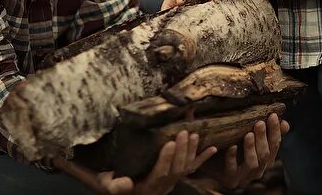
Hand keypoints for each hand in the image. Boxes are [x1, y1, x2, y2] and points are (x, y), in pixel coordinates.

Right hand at [97, 130, 216, 194]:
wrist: (126, 190)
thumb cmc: (114, 183)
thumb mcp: (108, 185)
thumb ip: (114, 185)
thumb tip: (125, 183)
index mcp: (147, 185)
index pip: (159, 173)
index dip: (165, 159)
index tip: (169, 143)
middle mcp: (162, 184)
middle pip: (176, 169)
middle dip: (181, 151)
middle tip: (184, 132)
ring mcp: (171, 180)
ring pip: (185, 167)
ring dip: (191, 151)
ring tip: (194, 134)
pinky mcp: (176, 175)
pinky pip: (192, 168)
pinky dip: (203, 158)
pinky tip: (213, 148)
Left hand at [213, 113, 289, 188]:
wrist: (212, 162)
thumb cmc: (234, 146)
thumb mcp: (252, 138)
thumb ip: (268, 132)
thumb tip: (285, 122)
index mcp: (266, 159)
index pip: (275, 144)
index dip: (275, 131)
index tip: (273, 115)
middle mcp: (259, 169)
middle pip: (265, 155)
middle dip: (263, 138)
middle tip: (259, 123)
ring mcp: (245, 176)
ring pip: (253, 164)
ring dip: (251, 148)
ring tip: (248, 134)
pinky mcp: (230, 179)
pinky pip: (232, 170)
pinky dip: (232, 158)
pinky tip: (232, 147)